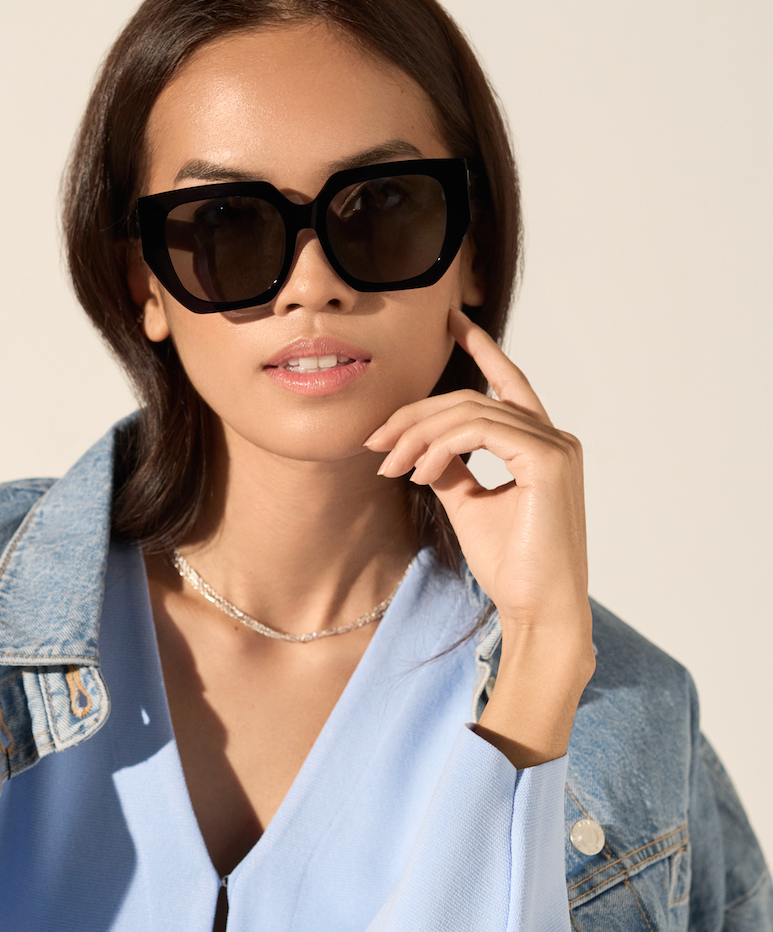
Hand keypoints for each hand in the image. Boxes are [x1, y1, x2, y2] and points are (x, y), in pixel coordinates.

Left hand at [365, 309, 594, 765]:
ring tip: (390, 467)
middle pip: (471, 400)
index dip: (481, 349)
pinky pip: (480, 431)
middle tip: (374, 443)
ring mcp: (556, 445)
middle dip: (414, 416)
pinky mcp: (548, 459)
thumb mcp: (469, 505)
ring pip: (470, 413)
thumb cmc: (510, 566)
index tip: (451, 322)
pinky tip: (419, 473)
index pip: (507, 384)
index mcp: (542, 444)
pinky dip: (441, 448)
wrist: (536, 609)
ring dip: (418, 436)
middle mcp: (555, 437)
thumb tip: (423, 448)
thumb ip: (452, 467)